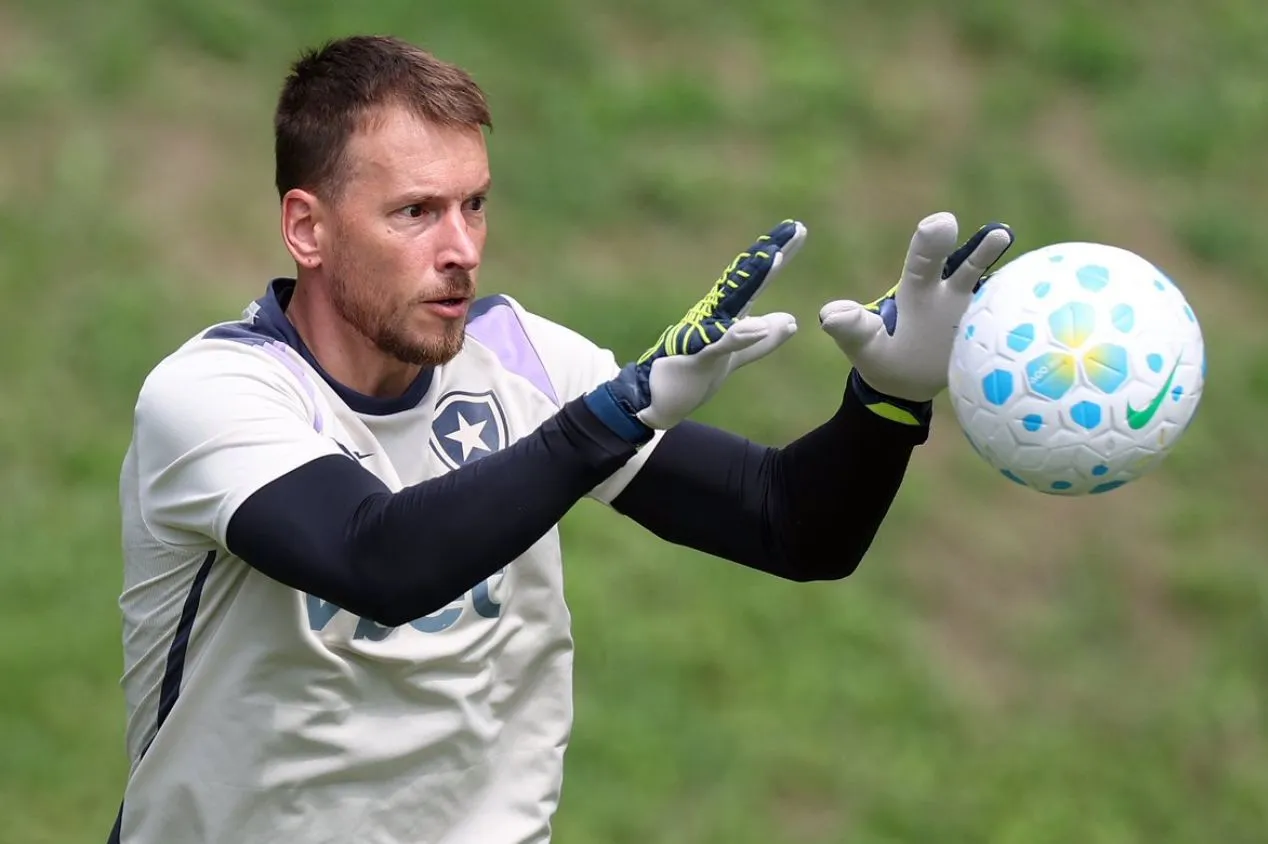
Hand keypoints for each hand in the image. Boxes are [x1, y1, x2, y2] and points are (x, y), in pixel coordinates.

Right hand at [585, 219, 806, 442]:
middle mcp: (714, 316)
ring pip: (733, 303)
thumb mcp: (734, 359)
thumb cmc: (689, 375)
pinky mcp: (696, 357)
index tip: (798, 230)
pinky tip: (757, 326)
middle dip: (769, 253)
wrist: (653, 401)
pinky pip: (718, 345)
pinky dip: (737, 335)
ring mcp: (703, 333)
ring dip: (754, 279)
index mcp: (725, 316)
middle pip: (747, 281)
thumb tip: (791, 321)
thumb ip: (760, 342)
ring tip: (775, 257)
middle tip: (794, 227)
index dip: (776, 256)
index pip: (755, 281)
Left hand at [819, 212, 1013, 407]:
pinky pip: (1011, 323)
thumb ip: (850, 329)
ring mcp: (973, 315)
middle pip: (964, 268)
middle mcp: (949, 294)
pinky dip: (1029, 316)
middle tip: (998, 233)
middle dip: (979, 251)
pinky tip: (1051, 310)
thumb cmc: (882, 358)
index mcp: (917, 290)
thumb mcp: (863, 346)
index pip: (923, 263)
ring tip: (1028, 264)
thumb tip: (828, 314)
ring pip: (993, 292)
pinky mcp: (989, 337)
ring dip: (1010, 283)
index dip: (931, 244)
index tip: (941, 224)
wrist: (906, 384)